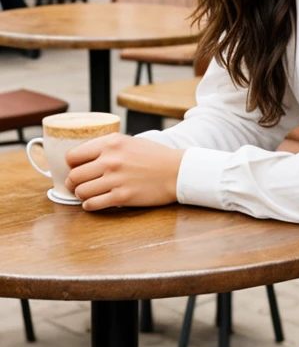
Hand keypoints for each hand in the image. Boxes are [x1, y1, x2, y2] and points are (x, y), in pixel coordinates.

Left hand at [65, 134, 183, 210]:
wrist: (178, 171)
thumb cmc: (155, 156)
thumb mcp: (130, 142)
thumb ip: (108, 147)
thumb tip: (84, 158)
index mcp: (111, 143)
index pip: (72, 156)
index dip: (72, 164)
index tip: (77, 168)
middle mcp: (111, 160)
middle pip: (73, 176)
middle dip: (74, 182)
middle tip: (80, 184)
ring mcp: (116, 179)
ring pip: (80, 191)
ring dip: (82, 194)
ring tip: (90, 193)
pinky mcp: (122, 197)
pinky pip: (92, 204)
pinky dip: (90, 205)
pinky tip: (97, 201)